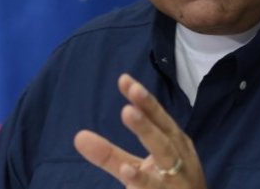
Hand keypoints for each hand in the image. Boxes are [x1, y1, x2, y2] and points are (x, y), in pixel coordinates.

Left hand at [74, 74, 206, 188]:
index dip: (144, 100)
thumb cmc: (168, 186)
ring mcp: (177, 181)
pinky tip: (127, 171)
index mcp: (175, 144)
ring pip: (166, 157)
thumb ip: (110, 154)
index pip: (159, 118)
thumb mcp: (137, 170)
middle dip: (148, 117)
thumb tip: (79, 137)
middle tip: (129, 101)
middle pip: (164, 136)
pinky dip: (142, 180)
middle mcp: (180, 159)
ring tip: (128, 115)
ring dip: (148, 136)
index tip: (124, 80)